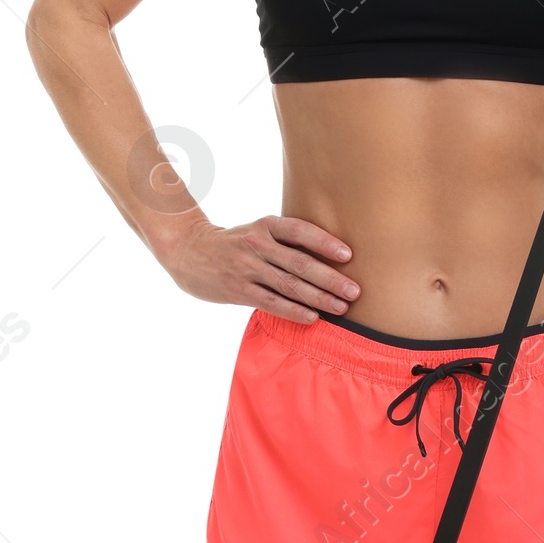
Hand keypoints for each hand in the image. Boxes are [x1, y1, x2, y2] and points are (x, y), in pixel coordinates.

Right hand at [158, 214, 360, 323]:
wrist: (188, 252)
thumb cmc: (235, 243)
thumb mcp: (257, 230)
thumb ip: (285, 240)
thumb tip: (329, 256)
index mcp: (265, 225)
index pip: (300, 231)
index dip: (325, 243)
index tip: (348, 255)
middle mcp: (257, 245)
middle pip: (300, 263)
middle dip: (330, 278)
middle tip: (355, 291)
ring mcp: (247, 269)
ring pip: (289, 285)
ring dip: (318, 298)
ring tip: (342, 308)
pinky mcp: (238, 290)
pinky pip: (271, 303)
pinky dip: (294, 311)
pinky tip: (313, 317)